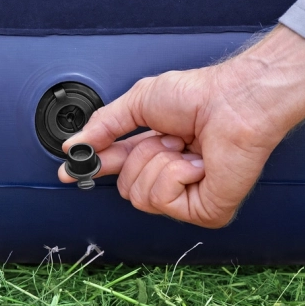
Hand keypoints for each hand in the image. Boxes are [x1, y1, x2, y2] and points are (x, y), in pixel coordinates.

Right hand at [59, 25, 304, 227]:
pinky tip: (196, 162)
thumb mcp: (139, 101)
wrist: (235, 100)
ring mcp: (188, 196)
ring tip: (183, 147)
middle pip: (126, 188)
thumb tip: (75, 144)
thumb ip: (104, 125)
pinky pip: (165, 201)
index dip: (93, 168)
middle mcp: (171, 175)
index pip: (117, 167)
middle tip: (165, 138)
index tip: (69, 170)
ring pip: (141, 197)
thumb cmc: (201, 95)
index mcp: (155, 149)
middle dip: (139, 156)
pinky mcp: (206, 210)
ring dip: (158, 163)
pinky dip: (176, 174)